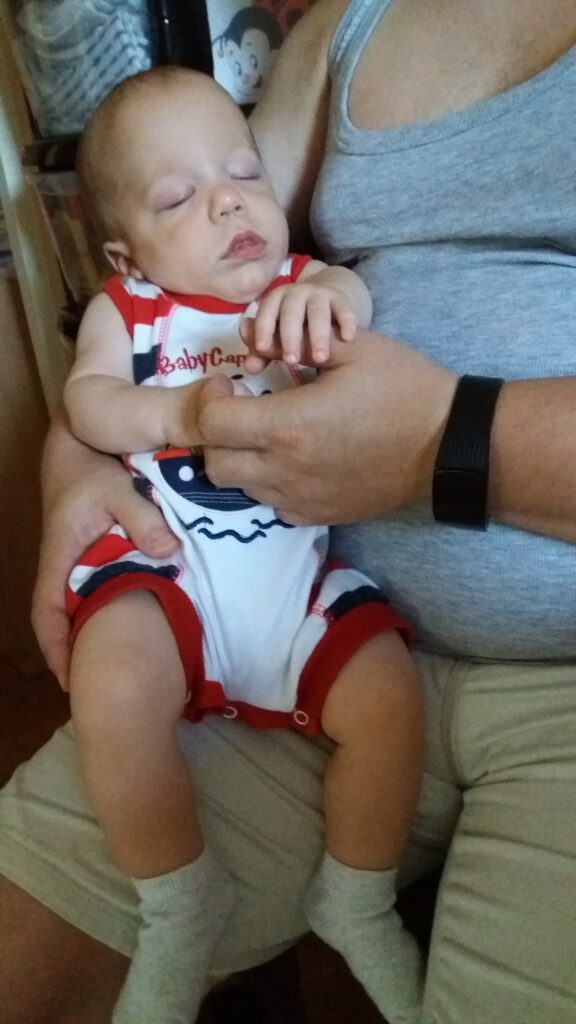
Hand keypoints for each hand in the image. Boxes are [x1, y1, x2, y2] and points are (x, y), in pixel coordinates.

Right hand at [32, 416, 177, 689]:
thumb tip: (169, 554)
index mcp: (60, 557)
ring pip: (79, 608)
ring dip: (92, 635)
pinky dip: (107, 611)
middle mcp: (64, 566)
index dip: (57, 649)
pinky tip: (134, 627)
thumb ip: (141, 517)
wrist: (83, 441)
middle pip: (62, 621)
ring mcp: (77, 562)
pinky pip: (96, 591)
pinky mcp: (94, 553)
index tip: (72, 682)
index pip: (47, 613)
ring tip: (121, 668)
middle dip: (77, 655)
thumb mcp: (118, 488)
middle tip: (103, 688)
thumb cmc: (94, 466)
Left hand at [197, 329, 455, 524]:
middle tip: (243, 409)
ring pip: (241, 487)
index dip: (210, 399)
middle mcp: (284, 470)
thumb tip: (255, 337)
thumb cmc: (403, 388)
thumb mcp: (353, 347)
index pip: (211, 423)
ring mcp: (300, 498)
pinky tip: (294, 460)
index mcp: (287, 425)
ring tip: (270, 433)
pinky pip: (272, 504)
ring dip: (242, 459)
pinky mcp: (318, 515)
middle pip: (215, 463)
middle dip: (218, 434)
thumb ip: (294, 341)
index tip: (229, 384)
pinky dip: (270, 483)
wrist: (447, 445)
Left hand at [244, 282, 356, 373]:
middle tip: (292, 362)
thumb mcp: (278, 334)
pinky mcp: (340, 300)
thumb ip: (264, 352)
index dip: (263, 329)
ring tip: (320, 360)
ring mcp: (319, 295)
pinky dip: (347, 322)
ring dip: (318, 335)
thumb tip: (249, 368)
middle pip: (291, 313)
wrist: (325, 298)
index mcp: (276, 299)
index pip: (266, 312)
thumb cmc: (296, 323)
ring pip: (318, 312)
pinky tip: (348, 338)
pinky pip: (344, 309)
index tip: (262, 349)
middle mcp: (296, 293)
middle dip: (290, 337)